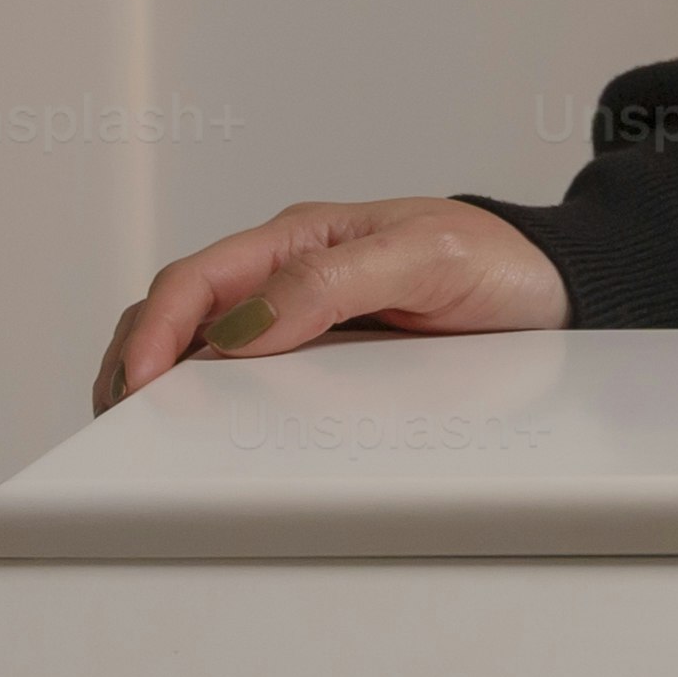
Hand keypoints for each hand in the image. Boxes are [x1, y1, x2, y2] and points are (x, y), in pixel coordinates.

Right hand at [96, 196, 563, 411]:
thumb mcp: (426, 255)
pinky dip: (218, 408)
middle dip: (135, 362)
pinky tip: (211, 438)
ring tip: (142, 437)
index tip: (137, 383)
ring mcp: (305, 320)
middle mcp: (290, 276)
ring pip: (208, 353)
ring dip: (167, 388)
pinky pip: (258, 384)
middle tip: (117, 424)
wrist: (561, 289)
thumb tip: (244, 326)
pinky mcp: (330, 361)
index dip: (153, 330)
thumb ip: (335, 280)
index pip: (198, 279)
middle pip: (182, 316)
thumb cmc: (502, 259)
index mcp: (300, 238)